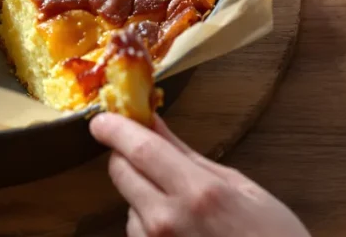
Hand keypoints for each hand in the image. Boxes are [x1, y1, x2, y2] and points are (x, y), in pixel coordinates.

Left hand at [90, 113, 310, 236]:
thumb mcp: (242, 190)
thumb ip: (189, 156)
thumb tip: (155, 125)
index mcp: (198, 193)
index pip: (140, 149)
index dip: (115, 129)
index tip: (103, 119)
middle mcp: (168, 221)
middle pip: (121, 172)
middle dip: (124, 155)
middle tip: (141, 151)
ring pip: (128, 204)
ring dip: (140, 194)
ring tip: (181, 205)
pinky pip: (137, 232)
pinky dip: (148, 223)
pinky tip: (181, 229)